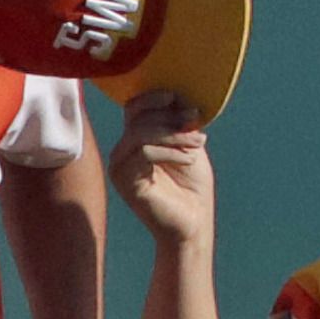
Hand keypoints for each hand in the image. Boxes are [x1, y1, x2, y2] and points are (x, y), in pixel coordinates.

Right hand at [108, 97, 213, 246]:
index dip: (153, 97)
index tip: (178, 98)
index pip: (134, 107)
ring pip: (140, 133)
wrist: (193, 222)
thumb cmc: (193, 186)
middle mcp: (123, 151)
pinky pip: (143, 152)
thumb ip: (180, 123)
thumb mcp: (189, 145)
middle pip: (137, 116)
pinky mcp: (124, 181)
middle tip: (194, 119)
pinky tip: (188, 159)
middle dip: (169, 115)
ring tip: (199, 142)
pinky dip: (169, 150)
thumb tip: (178, 96)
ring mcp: (120, 166)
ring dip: (174, 133)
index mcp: (136, 140)